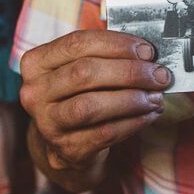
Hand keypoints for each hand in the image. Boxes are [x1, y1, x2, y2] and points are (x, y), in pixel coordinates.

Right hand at [20, 30, 171, 170]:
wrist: (66, 142)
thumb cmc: (80, 95)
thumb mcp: (81, 71)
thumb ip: (106, 57)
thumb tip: (146, 54)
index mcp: (36, 63)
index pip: (77, 44)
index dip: (116, 45)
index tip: (147, 51)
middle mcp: (35, 92)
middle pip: (84, 73)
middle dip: (129, 72)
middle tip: (158, 74)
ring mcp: (48, 123)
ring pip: (91, 106)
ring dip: (131, 99)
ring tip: (156, 96)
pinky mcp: (66, 149)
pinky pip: (105, 133)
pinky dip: (133, 122)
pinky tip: (150, 114)